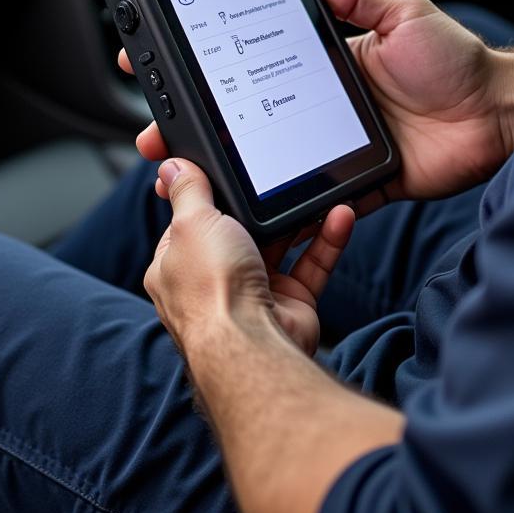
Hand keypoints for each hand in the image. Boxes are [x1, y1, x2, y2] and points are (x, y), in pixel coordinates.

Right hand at [120, 0, 513, 206]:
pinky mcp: (359, 184)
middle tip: (157, 130)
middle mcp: (324, 106)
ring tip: (190, 173)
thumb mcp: (403, 16)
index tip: (173, 58)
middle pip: (250, 117)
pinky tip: (249, 214)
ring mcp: (336, 148)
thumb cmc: (456, 62)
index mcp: (327, 65)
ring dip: (232, 168)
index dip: (216, 66)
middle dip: (202, 124)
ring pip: (272, 162)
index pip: (259, 64)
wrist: (498, 114)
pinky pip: (318, 201)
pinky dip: (289, 211)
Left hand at [144, 159, 354, 357]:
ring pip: (281, 245)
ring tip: (317, 191)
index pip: (191, 221)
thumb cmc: (210, 290)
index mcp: (177, 264)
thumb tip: (174, 166)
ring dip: (301, 219)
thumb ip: (188, 191)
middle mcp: (212, 281)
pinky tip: (339, 215)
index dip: (209, 196)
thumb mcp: (192, 222)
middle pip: (239, 231)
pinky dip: (327, 241)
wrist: (250, 346)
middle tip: (279, 177)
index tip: (230, 171)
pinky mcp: (289, 306)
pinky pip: (311, 265)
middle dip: (262, 207)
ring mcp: (251, 294)